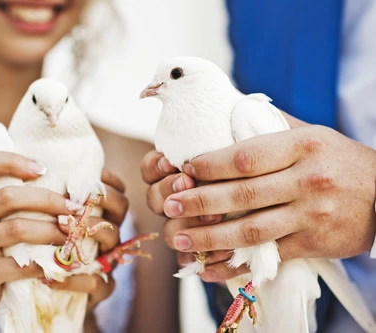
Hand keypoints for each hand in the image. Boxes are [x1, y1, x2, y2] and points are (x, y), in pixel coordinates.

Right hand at [0, 153, 126, 331]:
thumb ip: (10, 201)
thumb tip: (61, 179)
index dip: (12, 160)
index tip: (44, 168)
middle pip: (7, 196)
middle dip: (48, 199)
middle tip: (75, 208)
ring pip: (15, 229)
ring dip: (51, 230)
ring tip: (73, 234)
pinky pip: (18, 264)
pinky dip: (45, 262)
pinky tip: (63, 262)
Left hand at [51, 169, 128, 311]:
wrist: (39, 293)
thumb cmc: (39, 247)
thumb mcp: (45, 220)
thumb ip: (46, 198)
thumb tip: (27, 165)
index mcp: (101, 215)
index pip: (115, 190)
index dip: (105, 180)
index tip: (85, 174)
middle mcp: (108, 234)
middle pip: (119, 208)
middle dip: (99, 199)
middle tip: (72, 196)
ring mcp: (106, 261)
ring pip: (112, 239)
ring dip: (87, 231)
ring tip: (61, 228)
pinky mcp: (98, 290)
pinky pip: (97, 284)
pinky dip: (74, 280)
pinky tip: (51, 277)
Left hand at [151, 125, 375, 281]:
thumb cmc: (338, 159)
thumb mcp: (311, 133)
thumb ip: (270, 127)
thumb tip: (225, 115)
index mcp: (302, 146)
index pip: (246, 157)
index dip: (211, 164)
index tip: (185, 168)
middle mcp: (307, 180)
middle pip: (243, 195)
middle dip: (200, 202)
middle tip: (169, 206)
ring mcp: (311, 215)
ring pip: (252, 230)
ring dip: (210, 238)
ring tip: (180, 239)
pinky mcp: (314, 243)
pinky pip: (269, 257)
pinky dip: (236, 265)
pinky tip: (209, 268)